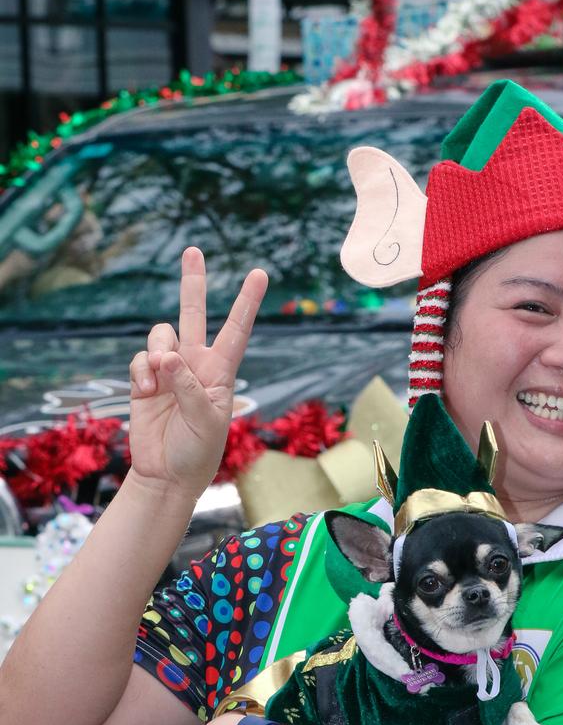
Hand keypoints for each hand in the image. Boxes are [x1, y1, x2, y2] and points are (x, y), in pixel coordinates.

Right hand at [128, 248, 267, 498]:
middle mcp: (195, 364)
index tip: (260, 274)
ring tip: (159, 376)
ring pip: (161, 334)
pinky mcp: (144, 380)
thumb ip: (188, 386)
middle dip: (193, 282)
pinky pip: (139, 358)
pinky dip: (141, 370)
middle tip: (194, 250)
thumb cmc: (198, 451)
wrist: (167, 474)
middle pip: (193, 314)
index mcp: (221, 372)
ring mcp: (168, 370)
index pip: (236, 330)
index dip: (247, 302)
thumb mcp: (205, 421)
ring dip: (158, 349)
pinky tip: (147, 390)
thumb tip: (166, 355)